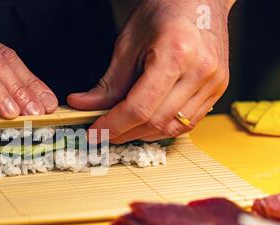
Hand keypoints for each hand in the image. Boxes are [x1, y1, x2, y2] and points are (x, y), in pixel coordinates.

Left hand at [68, 0, 234, 142]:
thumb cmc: (164, 10)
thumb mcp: (128, 44)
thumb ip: (108, 83)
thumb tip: (83, 105)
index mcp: (176, 54)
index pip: (139, 108)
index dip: (113, 126)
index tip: (95, 132)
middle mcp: (200, 71)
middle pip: (156, 122)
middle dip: (125, 133)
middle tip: (105, 132)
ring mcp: (214, 82)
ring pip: (173, 128)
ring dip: (143, 134)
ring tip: (124, 128)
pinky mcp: (219, 88)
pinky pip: (188, 122)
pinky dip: (163, 128)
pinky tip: (147, 122)